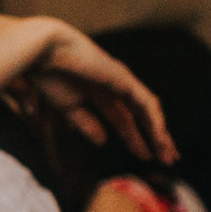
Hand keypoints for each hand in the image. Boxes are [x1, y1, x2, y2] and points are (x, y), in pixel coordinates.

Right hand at [0, 7, 173, 162]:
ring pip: (147, 110)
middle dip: (153, 138)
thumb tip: (103, 142)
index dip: (134, 139)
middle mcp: (114, 87)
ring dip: (159, 132)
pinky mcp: (123, 78)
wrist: (42, 52)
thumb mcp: (68, 107)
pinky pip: (146, 102)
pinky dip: (154, 120)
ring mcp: (121, 81)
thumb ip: (85, 123)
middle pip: (140, 116)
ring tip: (168, 153)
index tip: (145, 157)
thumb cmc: (47, 76)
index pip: (122, 119)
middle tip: (168, 159)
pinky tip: (160, 135)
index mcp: (98, 94)